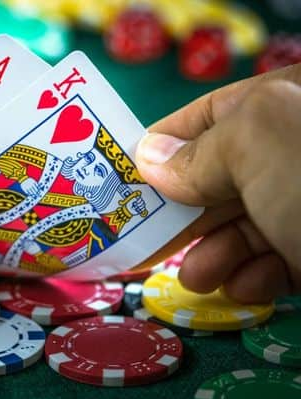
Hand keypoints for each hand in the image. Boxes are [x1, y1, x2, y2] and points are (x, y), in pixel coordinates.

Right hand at [135, 64, 300, 302]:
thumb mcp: (261, 144)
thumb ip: (200, 146)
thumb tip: (151, 156)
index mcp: (290, 104)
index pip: (209, 115)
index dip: (160, 147)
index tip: (121, 183)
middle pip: (223, 176)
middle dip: (183, 212)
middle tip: (148, 243)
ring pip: (248, 222)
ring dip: (212, 253)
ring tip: (197, 278)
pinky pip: (280, 258)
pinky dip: (255, 276)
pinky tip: (249, 289)